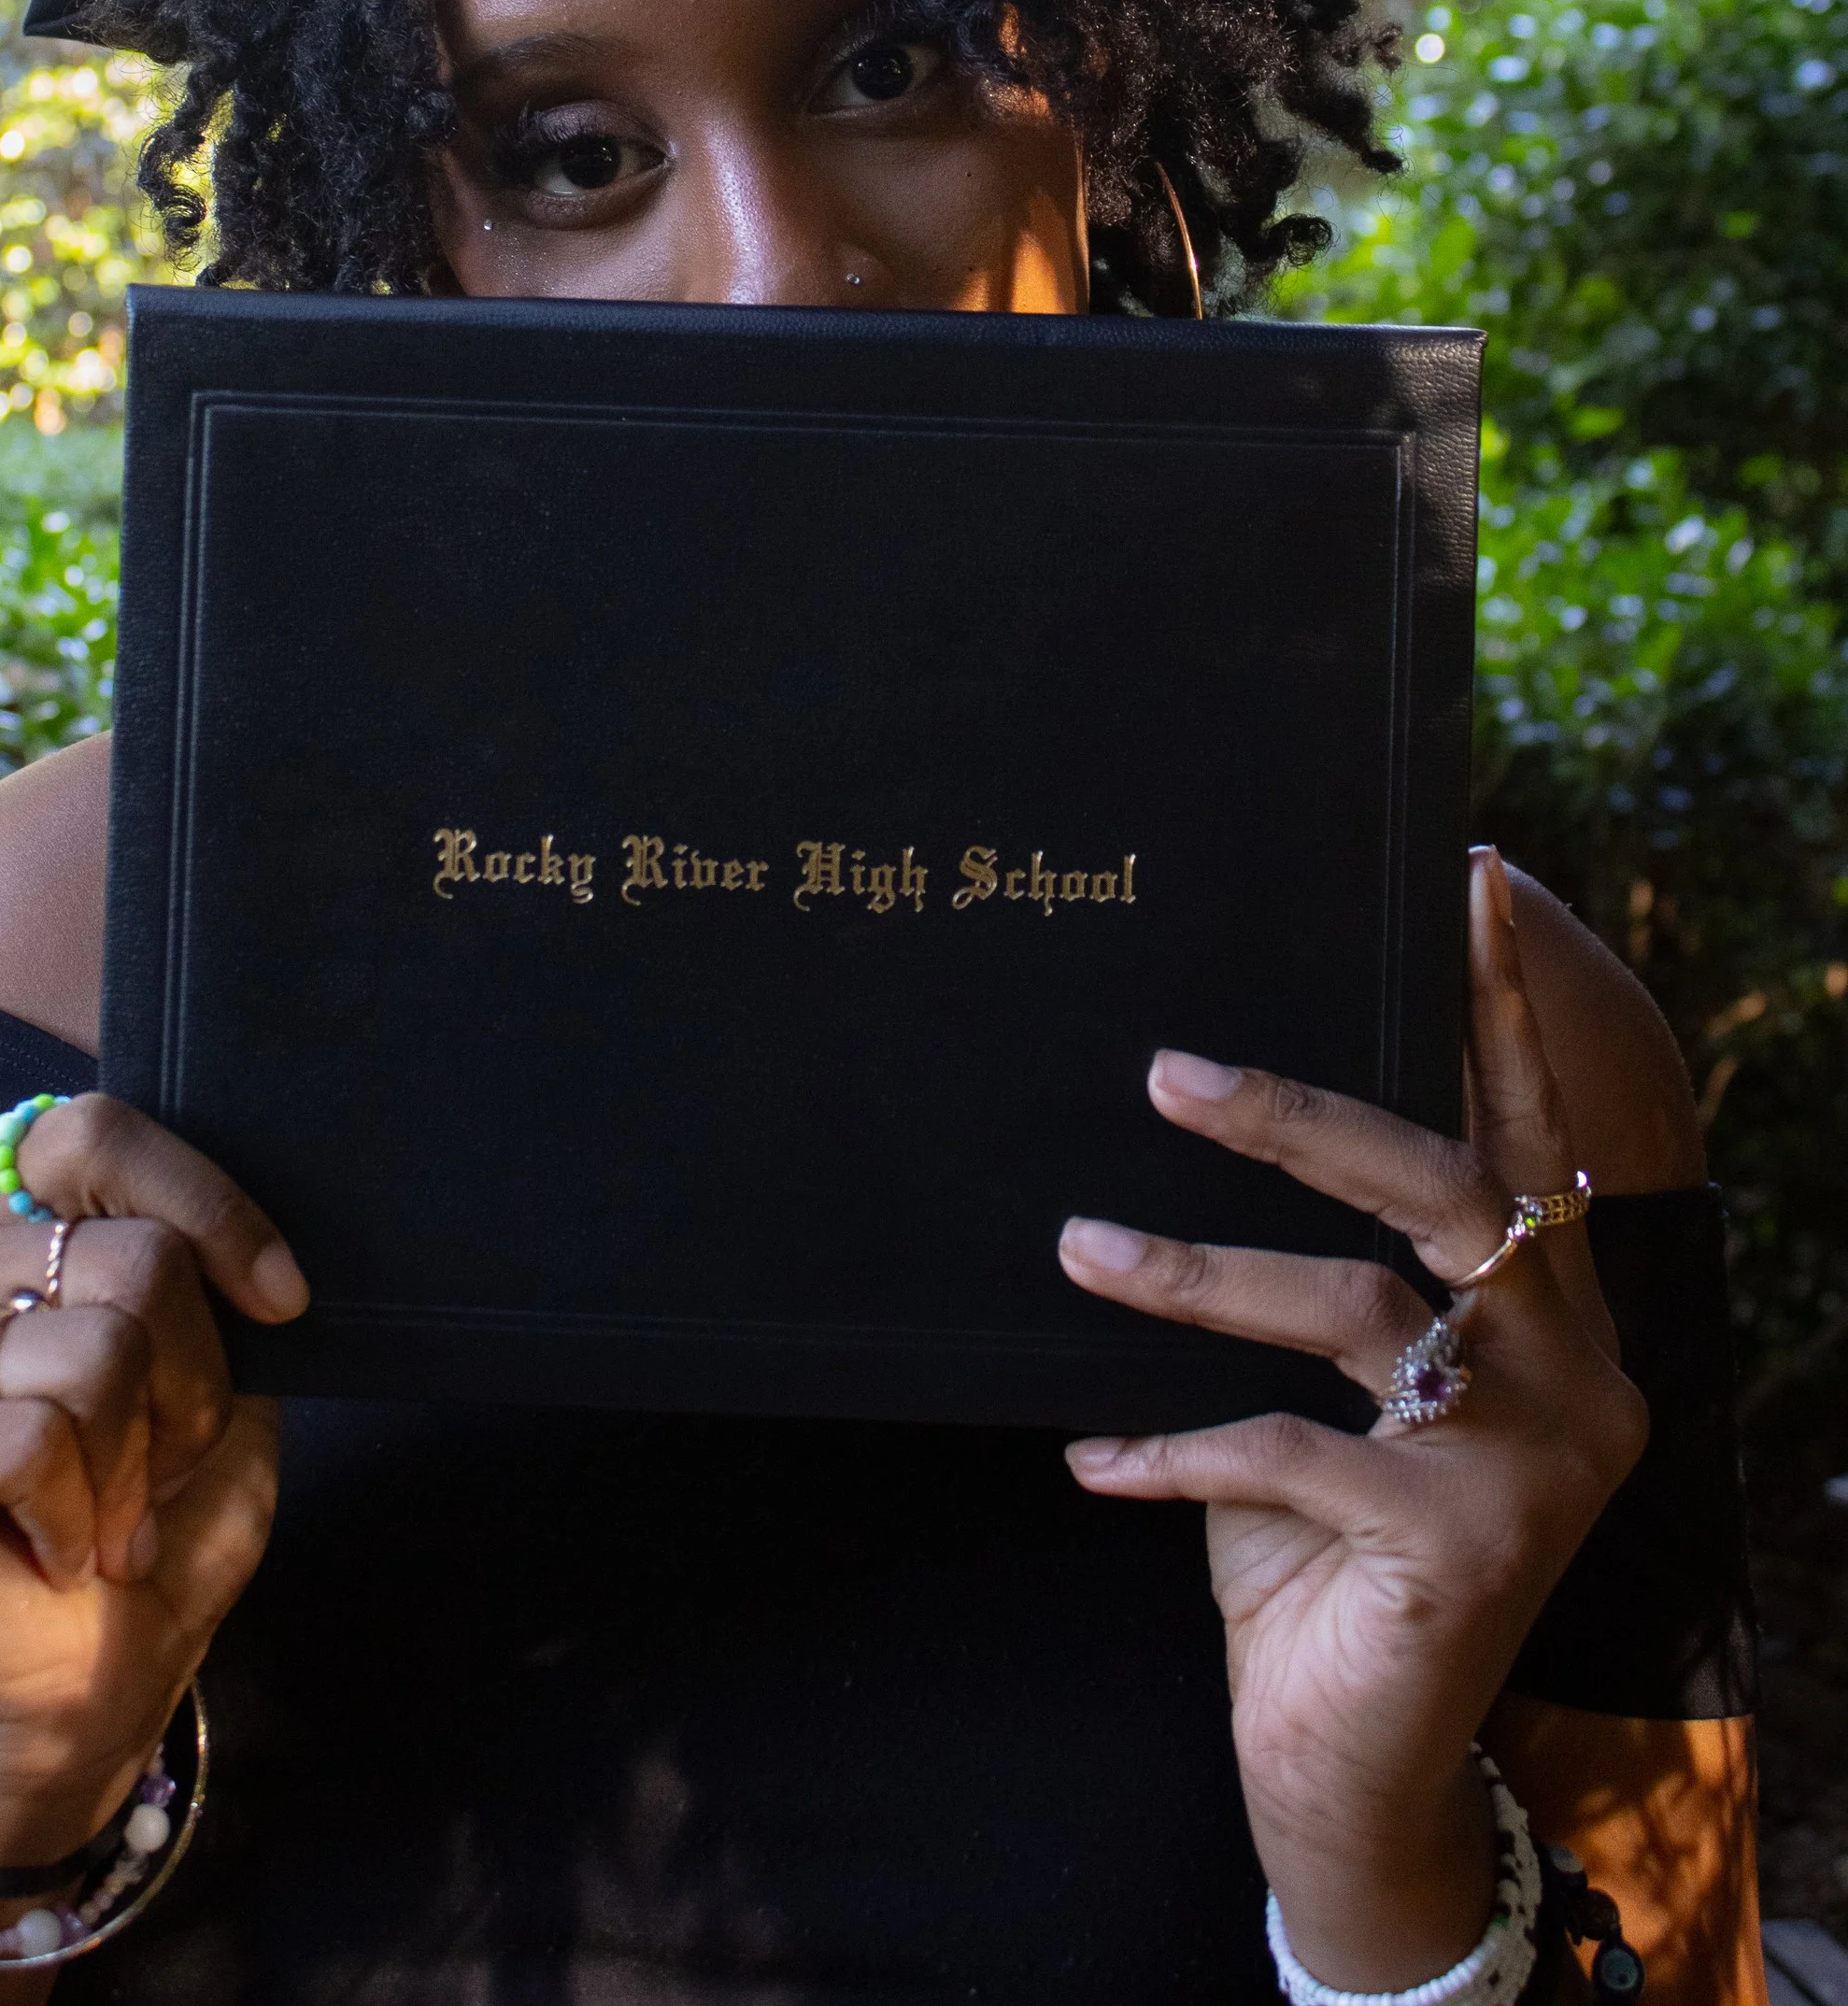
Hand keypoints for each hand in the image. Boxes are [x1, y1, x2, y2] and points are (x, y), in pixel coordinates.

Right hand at [0, 1094, 305, 1870]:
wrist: (88, 1682)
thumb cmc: (152, 1508)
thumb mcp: (216, 1376)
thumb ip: (212, 1285)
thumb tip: (254, 1244)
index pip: (96, 1133)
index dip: (210, 1208)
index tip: (283, 1303)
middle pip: (127, 1257)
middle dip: (191, 1384)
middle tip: (162, 1462)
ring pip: (94, 1353)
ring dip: (138, 1463)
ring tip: (111, 1514)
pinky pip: (29, 1444)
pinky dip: (81, 1518)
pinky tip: (59, 1551)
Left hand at [1055, 848, 1645, 1994]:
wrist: (1346, 1771)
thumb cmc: (1319, 1557)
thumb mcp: (1328, 1398)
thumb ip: (1321, 1283)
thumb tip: (1198, 1100)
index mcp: (1552, 1314)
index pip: (1529, 1132)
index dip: (1500, 1009)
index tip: (1468, 880)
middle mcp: (1574, 1373)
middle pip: (1442, 1191)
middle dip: (1301, 1117)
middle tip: (1164, 1071)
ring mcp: (1532, 1465)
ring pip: (1350, 1311)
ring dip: (1192, 1273)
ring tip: (1076, 1246)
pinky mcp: (1460, 1553)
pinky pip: (1286, 1456)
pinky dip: (1174, 1446)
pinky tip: (1087, 1453)